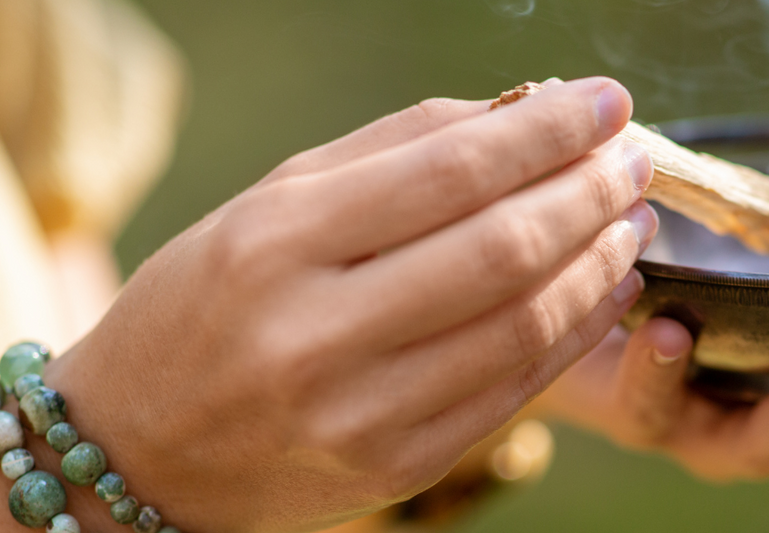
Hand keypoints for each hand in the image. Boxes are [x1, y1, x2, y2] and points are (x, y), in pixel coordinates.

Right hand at [20, 78, 655, 531]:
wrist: (136, 449)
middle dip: (588, 193)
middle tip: (633, 159)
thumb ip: (395, 148)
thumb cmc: (211, 300)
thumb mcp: (274, 201)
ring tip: (630, 220)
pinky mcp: (394, 468)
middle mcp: (314, 331)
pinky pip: (513, 392)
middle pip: (500, 248)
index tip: (605, 102)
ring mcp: (357, 412)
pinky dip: (573, 332)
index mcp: (276, 241)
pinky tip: (605, 290)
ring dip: (597, 263)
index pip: (451, 171)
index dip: (547, 133)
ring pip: (522, 325)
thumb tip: (525, 109)